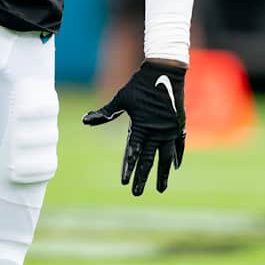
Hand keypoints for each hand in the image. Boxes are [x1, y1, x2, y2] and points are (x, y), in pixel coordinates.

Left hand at [83, 60, 186, 195]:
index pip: (133, 153)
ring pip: (166, 158)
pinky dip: (177, 156)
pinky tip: (175, 167)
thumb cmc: (140, 85)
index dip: (128, 168)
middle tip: (135, 193)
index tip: (124, 183)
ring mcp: (170, 129)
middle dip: (142, 178)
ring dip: (163, 174)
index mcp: (142, 126)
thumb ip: (105, 113)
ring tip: (160, 188)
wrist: (165, 70)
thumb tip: (85, 121)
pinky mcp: (179, 125)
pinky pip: (179, 145)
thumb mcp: (121, 99)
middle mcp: (157, 131)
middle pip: (149, 160)